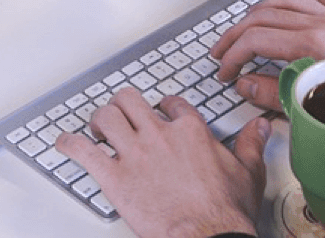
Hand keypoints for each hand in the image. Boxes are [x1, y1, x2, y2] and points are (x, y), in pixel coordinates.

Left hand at [57, 88, 269, 237]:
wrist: (207, 237)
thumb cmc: (225, 211)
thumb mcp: (248, 172)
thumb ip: (250, 145)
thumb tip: (259, 128)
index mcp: (190, 131)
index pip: (171, 104)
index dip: (162, 107)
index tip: (159, 113)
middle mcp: (159, 135)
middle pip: (131, 100)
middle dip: (122, 105)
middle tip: (121, 114)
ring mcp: (135, 154)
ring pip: (106, 117)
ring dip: (98, 120)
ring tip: (97, 128)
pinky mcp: (114, 177)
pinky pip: (83, 151)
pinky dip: (69, 144)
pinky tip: (64, 144)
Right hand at [211, 0, 324, 110]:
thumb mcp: (315, 106)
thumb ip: (275, 93)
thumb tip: (247, 84)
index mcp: (314, 43)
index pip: (256, 39)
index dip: (233, 56)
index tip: (226, 72)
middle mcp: (324, 24)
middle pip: (264, 16)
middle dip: (236, 34)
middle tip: (223, 53)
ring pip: (286, 0)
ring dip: (259, 12)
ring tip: (244, 27)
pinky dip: (297, 0)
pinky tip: (289, 9)